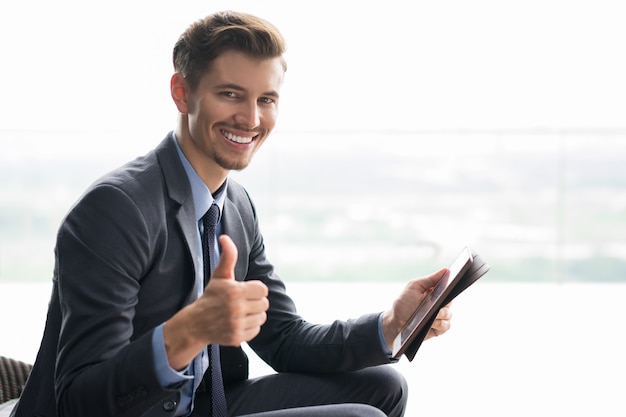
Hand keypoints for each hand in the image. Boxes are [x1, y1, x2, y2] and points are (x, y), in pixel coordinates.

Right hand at [163, 235, 268, 369]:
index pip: (263, 290)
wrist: (196, 323)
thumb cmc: (211, 296)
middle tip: (241, 302)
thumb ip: (228, 256)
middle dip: (255, 302)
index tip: (243, 291)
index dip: (255, 290)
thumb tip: (224, 237)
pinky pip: (256, 330)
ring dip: (253, 315)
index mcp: (235, 291)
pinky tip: (238, 323)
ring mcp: (236, 325)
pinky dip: (250, 327)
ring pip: (262, 317)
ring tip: (239, 313)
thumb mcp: (220, 276)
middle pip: (264, 304)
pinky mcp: (237, 338)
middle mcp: (236, 309)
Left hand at [381, 268, 452, 348]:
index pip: (448, 287)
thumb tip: (446, 270)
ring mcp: (439, 317)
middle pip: (450, 301)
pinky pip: (446, 326)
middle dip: (445, 302)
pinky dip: (439, 324)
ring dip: (440, 314)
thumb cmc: (404, 303)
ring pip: (449, 314)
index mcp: (434, 292)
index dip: (452, 285)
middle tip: (438, 302)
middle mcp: (439, 304)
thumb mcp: (414, 287)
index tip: (453, 284)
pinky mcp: (438, 329)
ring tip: (432, 314)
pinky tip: (432, 323)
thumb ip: (430, 279)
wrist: (396, 323)